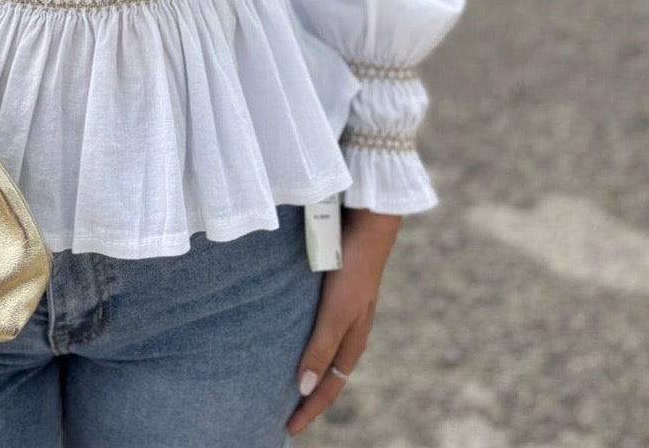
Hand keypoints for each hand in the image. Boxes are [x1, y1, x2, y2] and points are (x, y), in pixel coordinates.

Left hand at [286, 206, 402, 436]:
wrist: (367, 221)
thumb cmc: (354, 267)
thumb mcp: (337, 311)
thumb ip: (321, 346)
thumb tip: (302, 388)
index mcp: (353, 338)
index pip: (330, 385)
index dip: (311, 409)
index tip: (289, 430)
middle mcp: (349, 326)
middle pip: (328, 371)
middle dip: (310, 395)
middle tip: (285, 414)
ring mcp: (342, 305)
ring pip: (323, 347)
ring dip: (306, 366)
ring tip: (281, 379)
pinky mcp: (331, 284)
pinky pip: (316, 321)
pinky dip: (304, 337)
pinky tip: (285, 330)